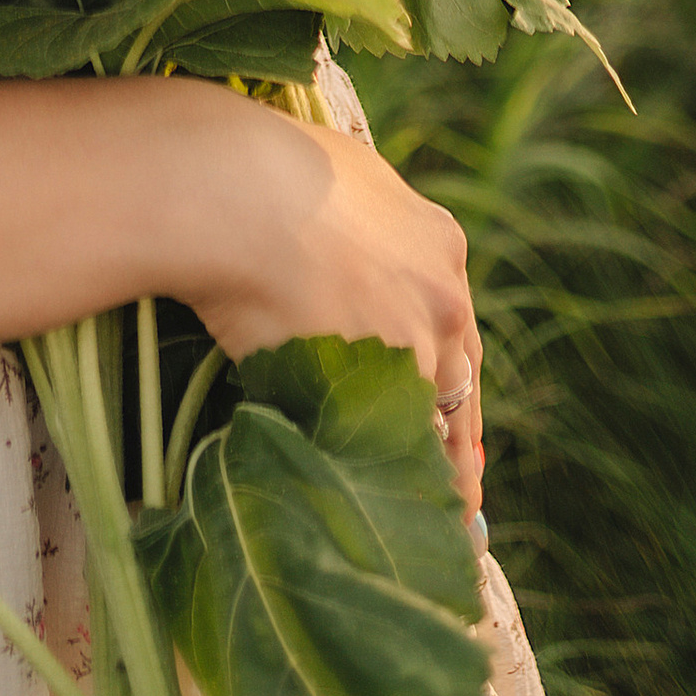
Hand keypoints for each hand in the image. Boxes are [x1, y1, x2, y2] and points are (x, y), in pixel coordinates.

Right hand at [180, 90, 484, 519]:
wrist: (232, 191)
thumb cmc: (258, 169)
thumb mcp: (334, 178)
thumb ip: (357, 221)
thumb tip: (331, 243)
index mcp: (436, 239)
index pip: (454, 323)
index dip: (447, 370)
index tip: (450, 409)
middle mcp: (445, 292)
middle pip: (461, 380)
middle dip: (457, 437)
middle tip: (462, 493)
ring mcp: (421, 342)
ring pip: (439, 424)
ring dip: (436, 474)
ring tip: (440, 526)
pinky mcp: (384, 384)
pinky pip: (402, 448)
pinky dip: (401, 482)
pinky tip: (402, 518)